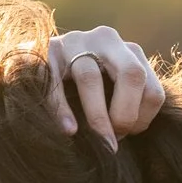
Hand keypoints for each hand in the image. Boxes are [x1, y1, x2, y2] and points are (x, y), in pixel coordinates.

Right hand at [45, 27, 163, 150]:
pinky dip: (62, 110)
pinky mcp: (45, 51)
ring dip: (96, 116)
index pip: (151, 85)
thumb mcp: (108, 89)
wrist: (30, 64)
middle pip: (131, 75)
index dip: (144, 117)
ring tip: (96, 142)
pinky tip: (69, 130)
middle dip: (125, 114)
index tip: (128, 135)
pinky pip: (55, 84)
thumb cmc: (76, 89)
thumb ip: (124, 102)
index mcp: (129, 51)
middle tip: (112, 141)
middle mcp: (107, 40)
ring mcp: (74, 41)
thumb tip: (130, 133)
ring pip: (91, 78)